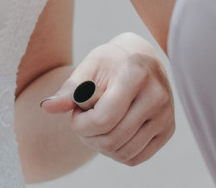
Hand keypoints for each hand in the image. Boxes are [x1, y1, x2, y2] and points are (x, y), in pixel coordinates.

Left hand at [39, 33, 174, 165]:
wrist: (142, 58)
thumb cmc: (111, 62)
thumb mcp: (89, 67)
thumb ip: (69, 89)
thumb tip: (47, 107)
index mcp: (136, 75)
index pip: (104, 119)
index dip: (81, 125)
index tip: (77, 112)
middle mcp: (157, 95)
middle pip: (113, 139)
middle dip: (88, 137)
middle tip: (84, 121)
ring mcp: (165, 115)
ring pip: (124, 153)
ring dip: (101, 147)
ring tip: (97, 126)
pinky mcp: (168, 130)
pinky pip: (136, 158)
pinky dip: (117, 153)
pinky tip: (111, 133)